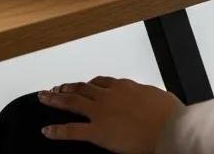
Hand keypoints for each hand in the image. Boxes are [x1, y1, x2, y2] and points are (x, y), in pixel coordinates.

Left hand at [38, 77, 182, 152]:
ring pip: (73, 102)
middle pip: (83, 88)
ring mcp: (101, 112)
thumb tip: (152, 100)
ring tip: (45, 97)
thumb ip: (149, 98)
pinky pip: (73, 130)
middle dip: (68, 87)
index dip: (90, 84)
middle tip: (56, 86)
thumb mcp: (161, 99)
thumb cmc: (169, 116)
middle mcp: (109, 95)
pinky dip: (58, 130)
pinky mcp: (97, 131)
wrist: (168, 129)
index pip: (102, 82)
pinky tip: (47, 130)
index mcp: (125, 87)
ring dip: (56, 99)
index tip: (84, 84)